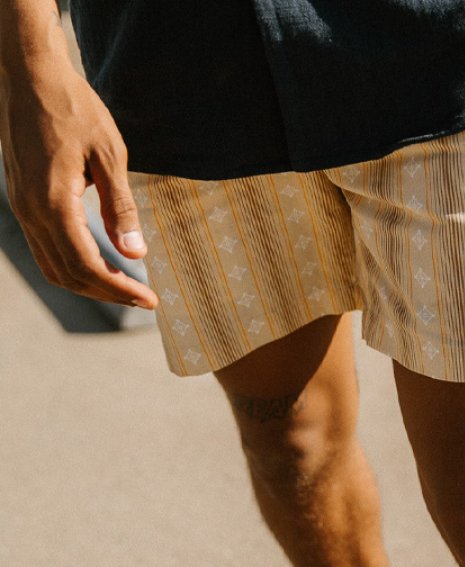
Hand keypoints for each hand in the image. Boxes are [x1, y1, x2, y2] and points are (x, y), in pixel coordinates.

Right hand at [0, 65, 157, 307]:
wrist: (29, 73)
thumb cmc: (74, 108)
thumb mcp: (109, 155)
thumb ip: (121, 207)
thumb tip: (136, 253)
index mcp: (53, 203)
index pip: (86, 266)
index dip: (119, 289)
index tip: (150, 301)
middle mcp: (31, 211)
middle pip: (69, 274)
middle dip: (108, 293)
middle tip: (144, 299)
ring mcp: (22, 206)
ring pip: (53, 266)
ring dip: (90, 284)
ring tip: (125, 287)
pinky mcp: (22, 199)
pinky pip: (45, 248)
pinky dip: (73, 266)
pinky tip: (101, 263)